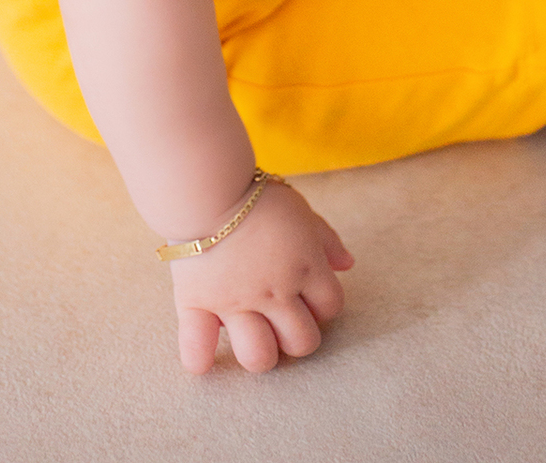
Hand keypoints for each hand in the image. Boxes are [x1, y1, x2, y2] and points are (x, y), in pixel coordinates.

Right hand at [170, 181, 352, 373]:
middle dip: (297, 337)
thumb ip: (326, 239)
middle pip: (302, 342)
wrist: (207, 185)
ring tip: (252, 335)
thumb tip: (347, 265)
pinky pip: (197, 345)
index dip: (323, 305)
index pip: (331, 307)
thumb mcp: (300, 210)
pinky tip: (202, 360)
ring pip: (259, 356)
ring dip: (259, 353)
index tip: (307, 296)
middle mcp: (275, 292)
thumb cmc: (256, 195)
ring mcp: (236, 302)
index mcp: (304, 267)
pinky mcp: (198, 303)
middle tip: (282, 320)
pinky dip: (199, 357)